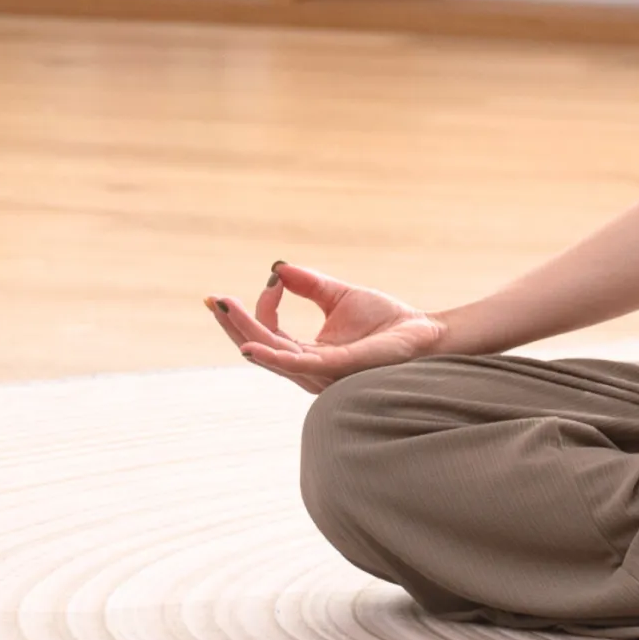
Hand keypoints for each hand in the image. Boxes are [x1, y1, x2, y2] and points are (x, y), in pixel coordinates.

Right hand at [202, 260, 446, 394]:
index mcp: (308, 353)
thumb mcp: (340, 296)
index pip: (269, 334)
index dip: (262, 307)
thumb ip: (310, 285)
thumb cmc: (387, 321)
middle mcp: (309, 368)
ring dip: (245, 334)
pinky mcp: (338, 368)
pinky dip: (274, 356)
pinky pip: (299, 366)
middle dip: (234, 325)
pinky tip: (253, 346)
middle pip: (260, 348)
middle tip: (213, 301)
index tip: (273, 278)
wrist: (424, 332)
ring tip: (225, 311)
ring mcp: (322, 372)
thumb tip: (278, 267)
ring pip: (273, 356)